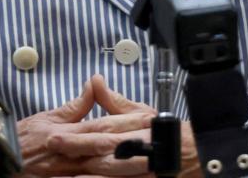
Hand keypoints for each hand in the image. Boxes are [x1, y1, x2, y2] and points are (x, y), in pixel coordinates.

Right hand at [17, 77, 151, 176]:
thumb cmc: (23, 139)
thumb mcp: (47, 118)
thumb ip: (75, 106)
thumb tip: (95, 83)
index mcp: (67, 131)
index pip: (102, 125)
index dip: (127, 123)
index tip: (150, 120)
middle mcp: (69, 151)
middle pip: (106, 150)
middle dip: (133, 149)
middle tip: (158, 147)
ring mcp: (66, 172)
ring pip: (99, 171)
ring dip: (123, 170)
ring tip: (149, 168)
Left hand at [46, 75, 200, 177]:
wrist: (196, 154)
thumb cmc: (165, 133)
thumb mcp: (141, 113)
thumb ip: (114, 101)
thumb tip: (95, 80)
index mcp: (134, 126)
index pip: (101, 129)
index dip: (76, 133)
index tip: (53, 136)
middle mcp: (136, 147)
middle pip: (102, 150)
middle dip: (76, 150)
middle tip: (51, 150)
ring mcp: (139, 169)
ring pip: (109, 172)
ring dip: (84, 174)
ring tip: (57, 177)